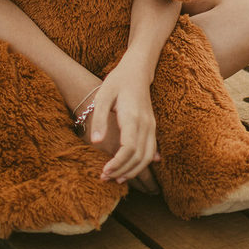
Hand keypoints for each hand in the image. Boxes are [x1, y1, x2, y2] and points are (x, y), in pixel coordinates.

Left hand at [84, 64, 159, 191]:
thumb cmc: (117, 82)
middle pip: (139, 157)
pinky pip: (151, 151)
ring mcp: (151, 126)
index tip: (104, 172)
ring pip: (148, 157)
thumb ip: (99, 118)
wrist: (137, 70)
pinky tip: (129, 170)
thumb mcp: (103, 96)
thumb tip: (96, 142)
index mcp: (132, 117)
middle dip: (123, 171)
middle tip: (105, 178)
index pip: (128, 148)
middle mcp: (146, 124)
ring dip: (133, 171)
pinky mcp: (152, 127)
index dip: (117, 163)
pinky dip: (141, 164)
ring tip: (116, 178)